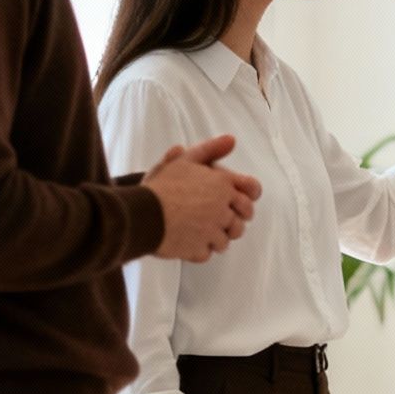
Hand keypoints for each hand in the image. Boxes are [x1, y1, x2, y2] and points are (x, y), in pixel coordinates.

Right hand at [144, 135, 262, 261]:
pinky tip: (187, 241)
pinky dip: (198, 250)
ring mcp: (212, 232)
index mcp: (223, 185)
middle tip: (213, 220)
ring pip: (225, 241)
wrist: (141, 213)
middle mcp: (222, 209)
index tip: (236, 203)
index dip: (247, 198)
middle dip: (231, 223)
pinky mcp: (199, 249)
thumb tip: (231, 140)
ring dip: (214, 238)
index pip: (253, 192)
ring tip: (196, 230)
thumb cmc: (161, 186)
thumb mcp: (184, 160)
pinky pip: (206, 253)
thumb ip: (210, 150)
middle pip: (241, 222)